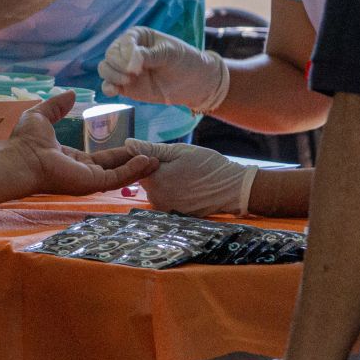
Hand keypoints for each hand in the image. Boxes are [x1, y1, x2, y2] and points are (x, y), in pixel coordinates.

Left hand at [7, 93, 156, 196]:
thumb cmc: (25, 142)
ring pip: (119, 175)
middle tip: (153, 156)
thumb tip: (69, 94)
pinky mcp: (91, 184)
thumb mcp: (41, 116)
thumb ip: (56, 107)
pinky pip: (117, 178)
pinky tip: (147, 162)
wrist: (20, 158)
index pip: (101, 159)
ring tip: (156, 160)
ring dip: (137, 168)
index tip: (134, 146)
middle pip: (115, 168)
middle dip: (134, 163)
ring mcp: (88, 180)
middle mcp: (82, 173)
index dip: (118, 154)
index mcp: (72, 160)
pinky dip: (132, 170)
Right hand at [98, 27, 229, 113]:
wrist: (193, 83)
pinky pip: (108, 85)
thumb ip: (149, 56)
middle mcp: (127, 51)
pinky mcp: (125, 86)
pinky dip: (108, 87)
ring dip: (112, 75)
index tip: (138, 66)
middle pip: (110, 55)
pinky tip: (115, 91)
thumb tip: (130, 62)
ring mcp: (125, 69)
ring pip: (105, 68)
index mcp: (137, 36)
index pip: (123, 42)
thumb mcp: (169, 54)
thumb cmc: (184, 60)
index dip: (127, 53)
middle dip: (119, 65)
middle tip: (135, 74)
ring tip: (129, 81)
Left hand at [123, 141, 258, 215]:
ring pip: (157, 189)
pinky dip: (174, 192)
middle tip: (181, 164)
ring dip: (166, 181)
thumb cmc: (208, 165)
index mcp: (154, 180)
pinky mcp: (175, 215)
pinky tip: (189, 187)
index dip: (150, 158)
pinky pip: (167, 199)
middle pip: (147, 179)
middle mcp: (155, 198)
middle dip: (158, 170)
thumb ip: (151, 149)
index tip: (167, 156)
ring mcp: (165, 209)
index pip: (138, 166)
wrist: (232, 189)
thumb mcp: (179, 151)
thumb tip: (127, 144)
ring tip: (187, 175)